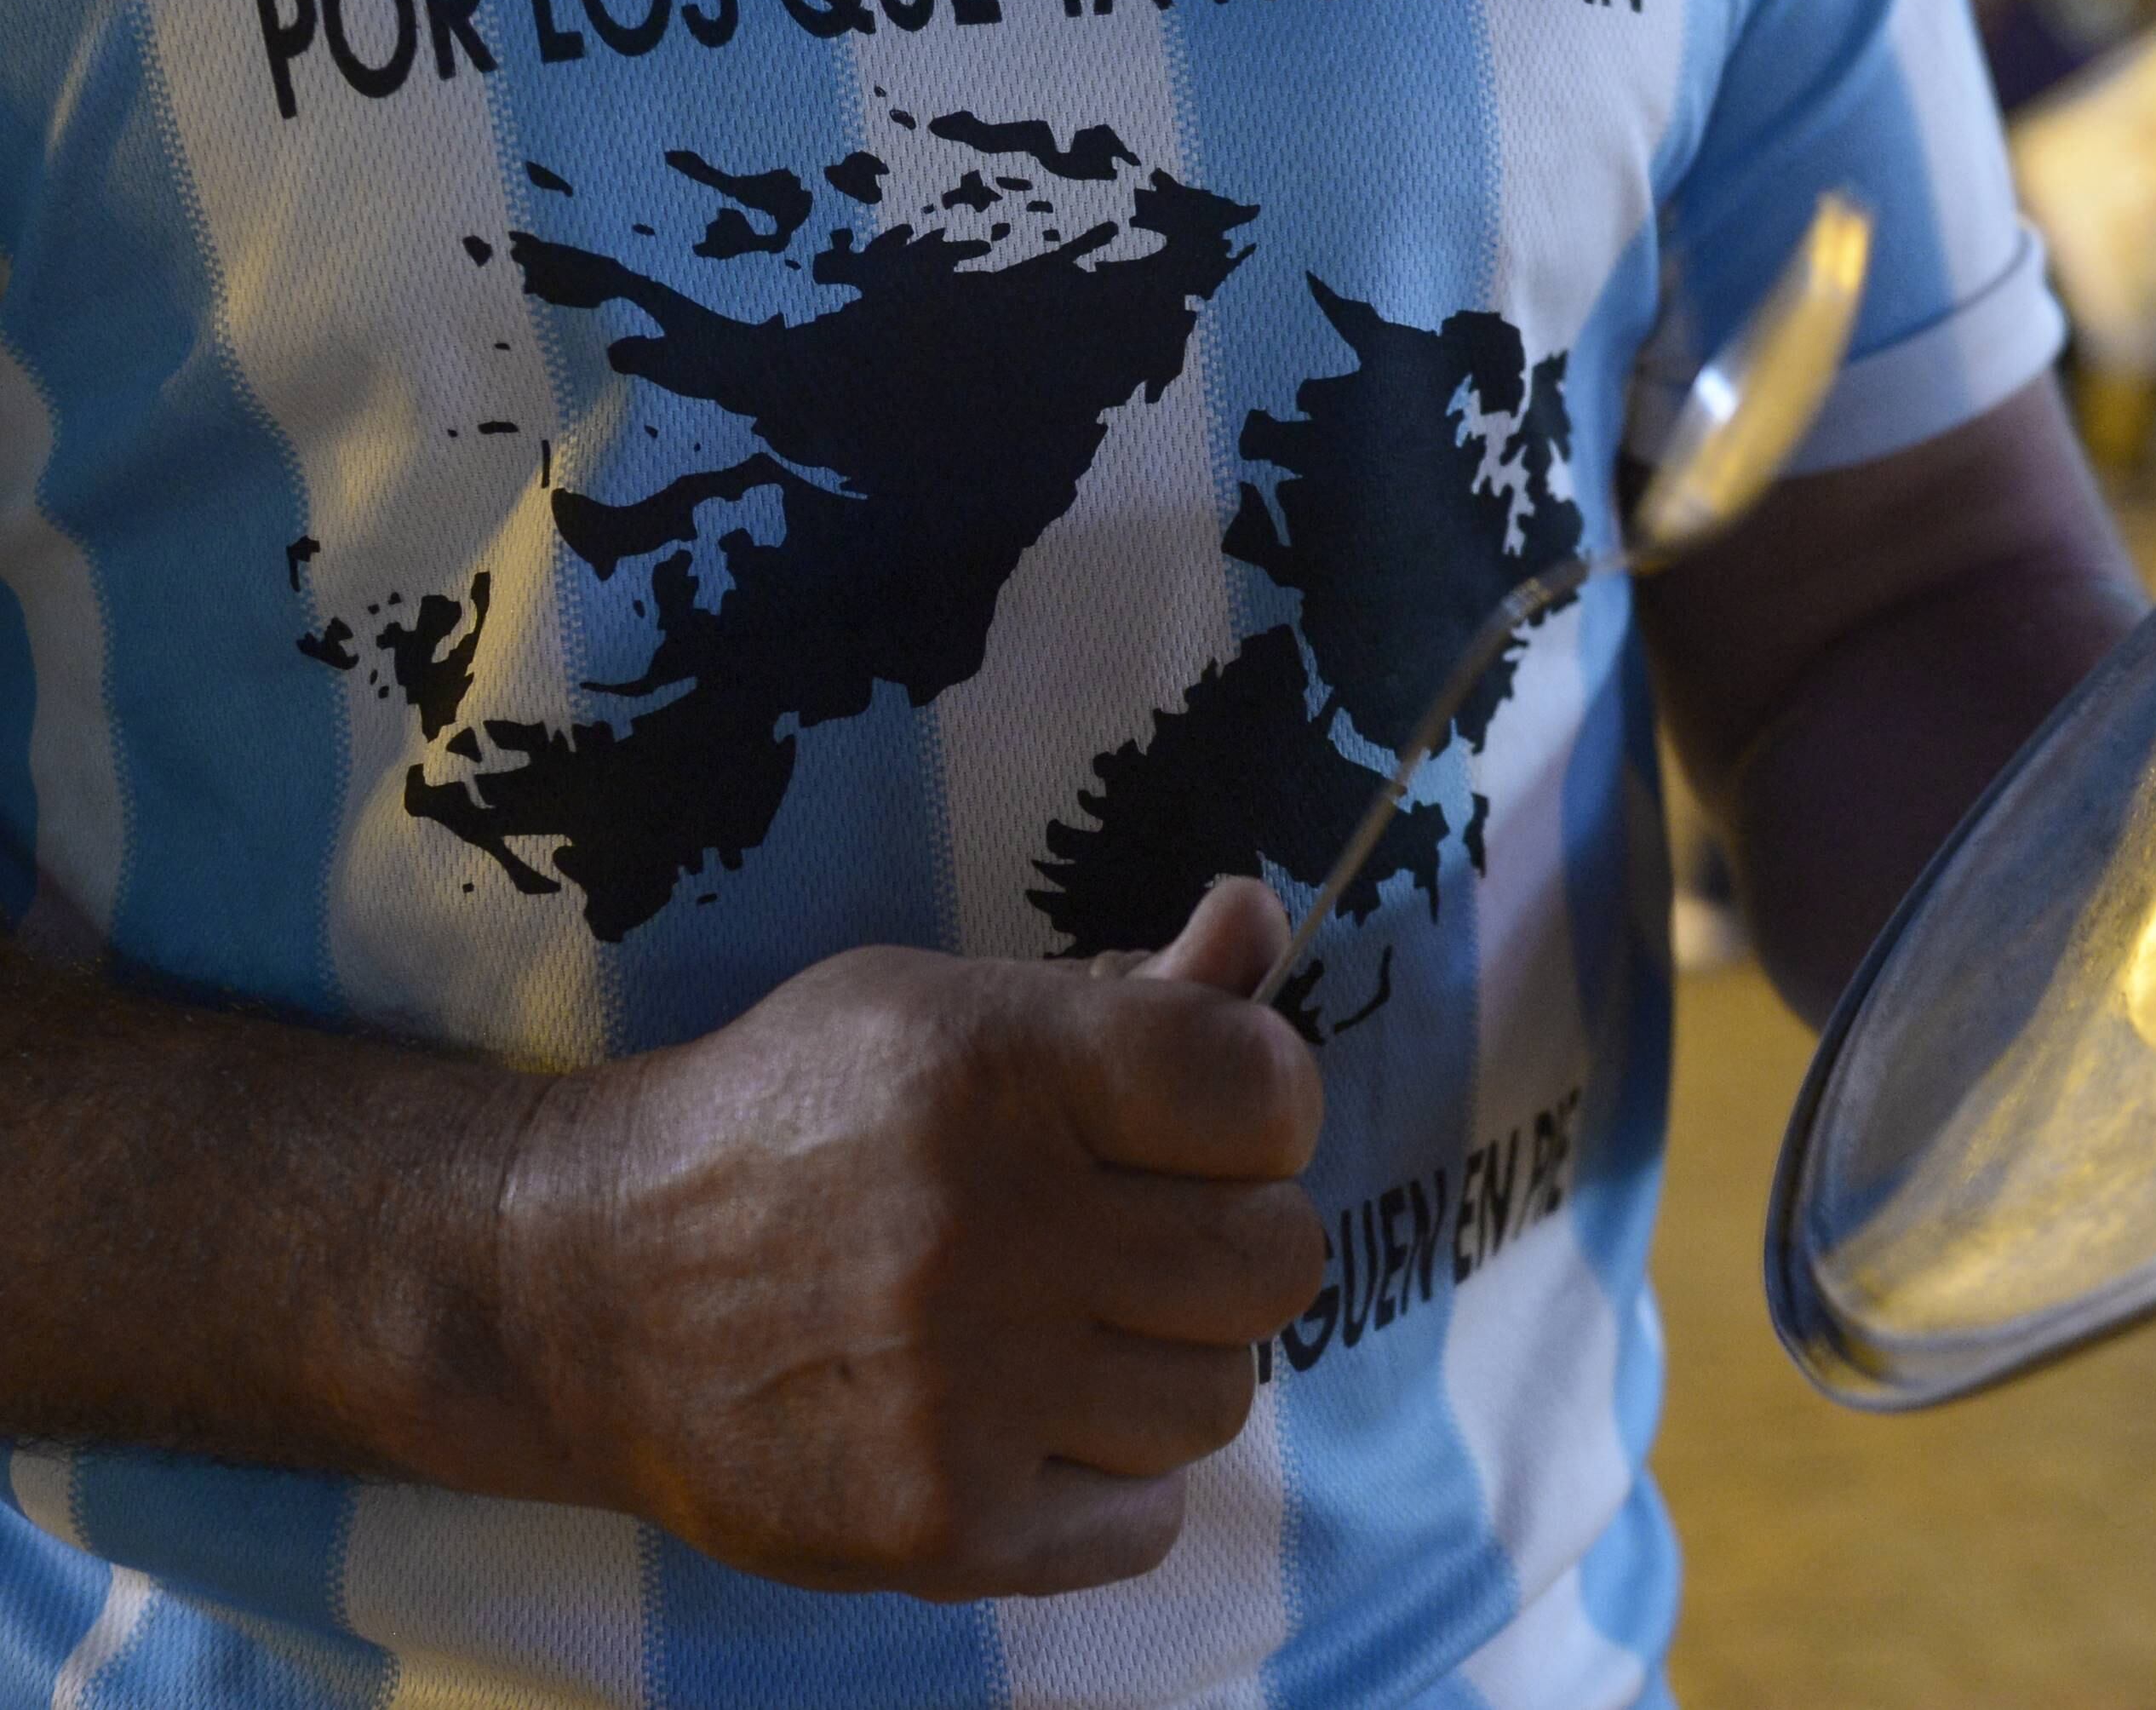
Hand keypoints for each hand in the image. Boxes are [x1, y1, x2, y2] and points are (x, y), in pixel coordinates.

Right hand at [496, 880, 1323, 1599]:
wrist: (582, 1286)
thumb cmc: (791, 1120)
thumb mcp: (938, 1006)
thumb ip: (1126, 989)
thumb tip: (1259, 923)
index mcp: (997, 1069)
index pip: (1265, 1093)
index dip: (1263, 1104)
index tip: (1212, 1116)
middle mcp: (989, 1231)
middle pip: (1278, 1258)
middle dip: (1236, 1234)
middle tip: (1147, 1229)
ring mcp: (966, 1395)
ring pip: (1222, 1395)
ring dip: (1170, 1359)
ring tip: (1070, 1324)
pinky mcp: (942, 1527)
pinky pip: (1151, 1517)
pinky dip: (1110, 1476)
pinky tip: (1024, 1418)